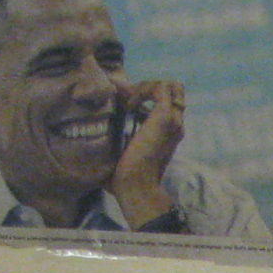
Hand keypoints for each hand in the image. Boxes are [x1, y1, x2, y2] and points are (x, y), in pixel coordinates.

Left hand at [108, 78, 187, 225]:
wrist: (136, 186)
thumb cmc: (126, 176)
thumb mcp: (125, 149)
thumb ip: (122, 136)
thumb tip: (97, 132)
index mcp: (169, 132)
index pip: (168, 101)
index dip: (147, 95)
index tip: (124, 103)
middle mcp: (176, 124)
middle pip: (175, 90)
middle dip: (150, 87)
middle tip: (129, 100)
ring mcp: (173, 120)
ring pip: (171, 86)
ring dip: (147, 87)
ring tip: (129, 102)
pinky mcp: (166, 118)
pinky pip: (161, 89)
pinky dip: (144, 90)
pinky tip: (129, 105)